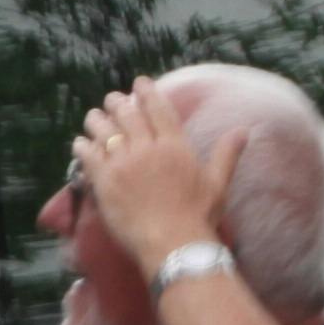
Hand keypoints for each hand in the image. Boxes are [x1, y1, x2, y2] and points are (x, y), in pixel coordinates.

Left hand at [66, 82, 221, 257]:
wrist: (172, 242)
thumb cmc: (198, 215)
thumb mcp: (217, 183)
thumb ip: (226, 154)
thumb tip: (243, 130)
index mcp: (175, 146)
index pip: (159, 110)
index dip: (148, 93)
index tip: (140, 83)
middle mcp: (147, 149)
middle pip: (128, 116)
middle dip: (118, 103)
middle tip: (112, 98)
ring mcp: (123, 164)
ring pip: (105, 132)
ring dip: (98, 121)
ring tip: (93, 116)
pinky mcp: (104, 181)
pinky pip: (88, 156)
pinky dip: (83, 146)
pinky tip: (80, 143)